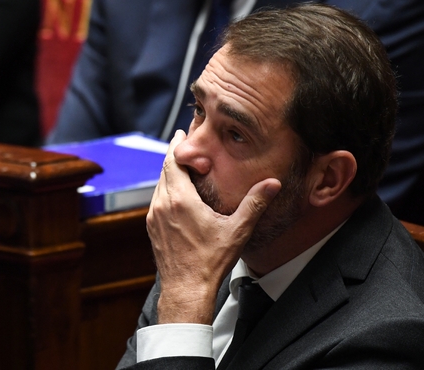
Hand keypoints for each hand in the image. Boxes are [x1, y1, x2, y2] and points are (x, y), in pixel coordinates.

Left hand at [147, 130, 280, 323]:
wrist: (186, 289)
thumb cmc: (210, 262)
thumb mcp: (237, 230)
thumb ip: (254, 204)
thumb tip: (272, 184)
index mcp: (181, 200)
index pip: (173, 162)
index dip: (178, 146)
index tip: (183, 134)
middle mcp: (162, 205)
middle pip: (164, 170)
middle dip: (174, 156)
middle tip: (183, 144)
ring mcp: (153, 217)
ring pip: (158, 185)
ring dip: (168, 173)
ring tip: (181, 166)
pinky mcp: (151, 228)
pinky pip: (156, 200)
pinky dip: (165, 190)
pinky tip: (176, 194)